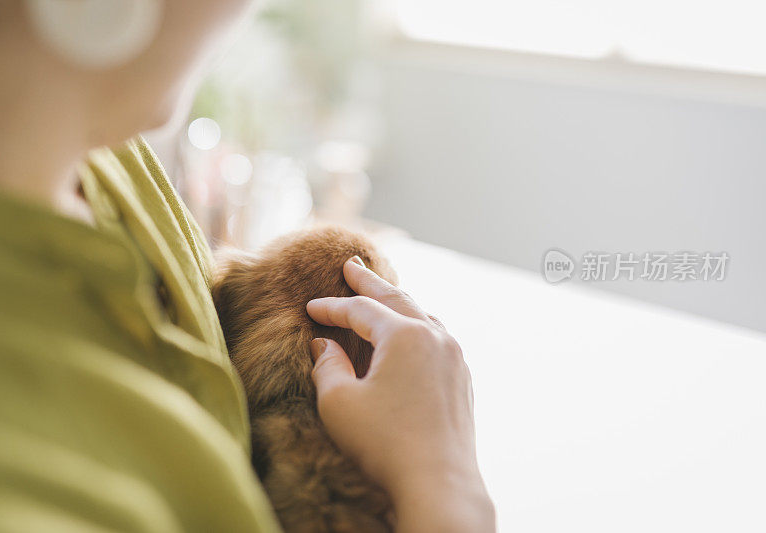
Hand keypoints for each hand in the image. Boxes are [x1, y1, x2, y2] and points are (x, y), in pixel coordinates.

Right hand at [306, 256, 494, 532]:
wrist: (439, 483)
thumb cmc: (385, 443)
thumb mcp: (339, 403)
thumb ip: (327, 366)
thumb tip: (324, 344)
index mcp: (405, 335)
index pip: (360, 309)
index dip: (331, 307)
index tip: (310, 307)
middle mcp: (435, 337)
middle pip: (397, 298)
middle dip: (370, 282)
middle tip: (351, 266)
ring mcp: (455, 358)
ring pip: (423, 316)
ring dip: (398, 302)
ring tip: (383, 294)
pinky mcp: (463, 380)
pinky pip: (438, 339)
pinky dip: (417, 327)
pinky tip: (411, 335)